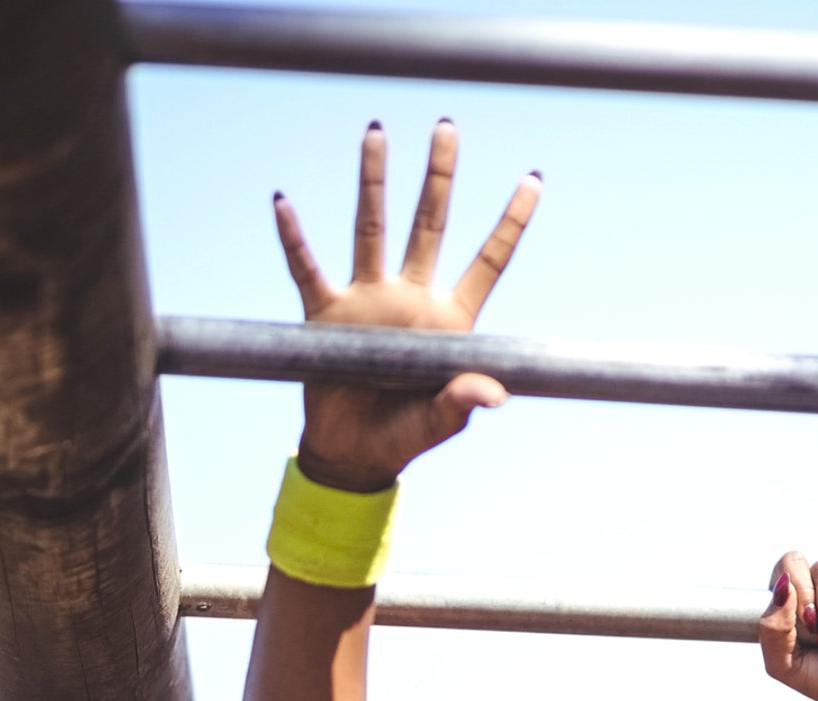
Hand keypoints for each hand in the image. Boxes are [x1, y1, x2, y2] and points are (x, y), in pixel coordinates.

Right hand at [274, 121, 540, 491]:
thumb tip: (495, 395)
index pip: (487, 262)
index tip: (534, 179)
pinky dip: (294, 238)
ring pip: (372, 228)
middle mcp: (409, 298)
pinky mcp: (327, 316)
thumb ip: (462, 403)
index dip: (510, 223)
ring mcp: (367, 301)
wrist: (353, 455)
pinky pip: (307, 270)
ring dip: (374, 181)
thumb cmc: (403, 437)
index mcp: (448, 320)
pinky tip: (283, 202)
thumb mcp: (438, 424)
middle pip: (429, 225)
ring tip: (376, 133)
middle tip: (448, 127)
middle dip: (439, 178)